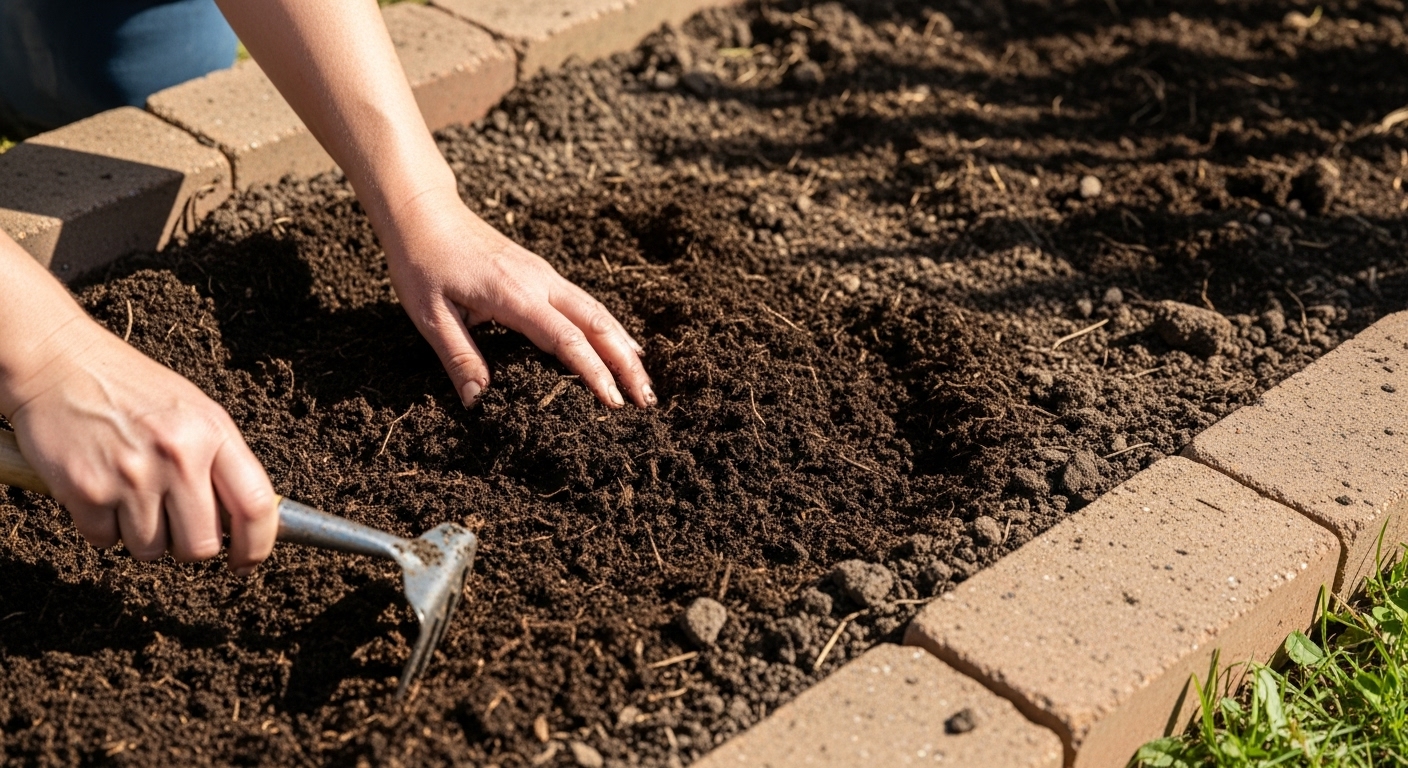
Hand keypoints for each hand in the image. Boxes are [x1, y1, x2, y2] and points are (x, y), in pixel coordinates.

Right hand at [4, 317, 276, 573]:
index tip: (246, 561)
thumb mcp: (195, 411)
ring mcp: (131, 476)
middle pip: (201, 546)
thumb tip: (243, 522)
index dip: (257, 546)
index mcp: (212, 433)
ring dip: (142, 535)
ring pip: (151, 550)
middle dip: (189, 545)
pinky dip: (103, 527)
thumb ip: (221, 461)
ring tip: (132, 492)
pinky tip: (102, 490)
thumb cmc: (132, 389)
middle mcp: (177, 456)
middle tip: (175, 522)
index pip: (255, 506)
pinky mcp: (86, 492)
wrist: (59, 363)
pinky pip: (106, 541)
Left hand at [380, 187, 654, 408]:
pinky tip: (621, 343)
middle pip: (597, 324)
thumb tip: (478, 402)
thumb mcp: (430, 315)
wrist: (423, 211)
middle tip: (646, 400)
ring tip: (644, 378)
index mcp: (514, 296)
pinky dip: (609, 327)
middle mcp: (540, 282)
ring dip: (624, 345)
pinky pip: (585, 302)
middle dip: (625, 363)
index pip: (567, 340)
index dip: (593, 374)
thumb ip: (459, 357)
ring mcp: (544, 275)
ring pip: (597, 311)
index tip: (613, 403)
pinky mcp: (541, 272)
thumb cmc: (422, 262)